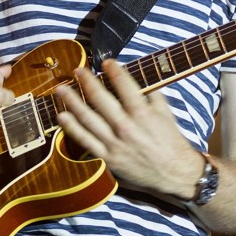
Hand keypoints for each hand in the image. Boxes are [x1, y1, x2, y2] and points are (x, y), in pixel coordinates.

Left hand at [54, 60, 203, 198]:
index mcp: (142, 113)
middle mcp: (126, 126)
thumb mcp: (166, 112)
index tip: (107, 62)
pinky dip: (72, 128)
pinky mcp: (108, 158)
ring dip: (72, 101)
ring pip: (88, 118)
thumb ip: (152, 93)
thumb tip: (140, 76)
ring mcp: (115, 143)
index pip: (124, 85)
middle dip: (87, 82)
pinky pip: (86, 141)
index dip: (114, 71)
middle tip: (78, 70)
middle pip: (101, 99)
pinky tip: (62, 116)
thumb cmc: (170, 141)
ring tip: (61, 89)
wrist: (174, 173)